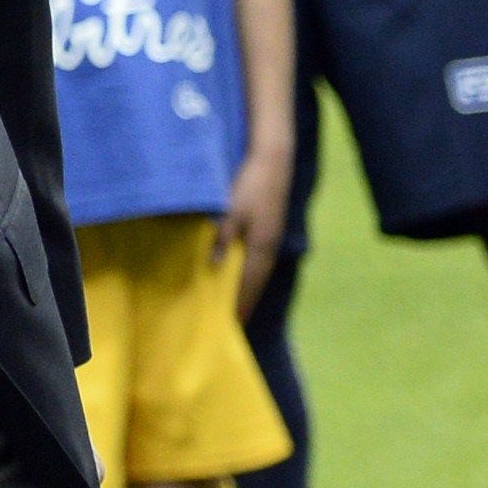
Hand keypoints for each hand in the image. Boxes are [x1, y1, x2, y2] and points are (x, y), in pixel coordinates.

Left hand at [220, 142, 291, 321]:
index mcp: (260, 247)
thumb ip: (223, 237)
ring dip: (247, 288)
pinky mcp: (269, 229)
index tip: (231, 325)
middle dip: (244, 302)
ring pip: (257, 271)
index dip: (240, 305)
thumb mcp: (231, 211)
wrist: (272, 162)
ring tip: (236, 303)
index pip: (248, 285)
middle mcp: (269, 248)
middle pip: (255, 283)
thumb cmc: (249, 185)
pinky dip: (249, 272)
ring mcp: (270, 238)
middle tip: (232, 321)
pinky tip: (241, 273)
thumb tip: (215, 265)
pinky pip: (258, 259)